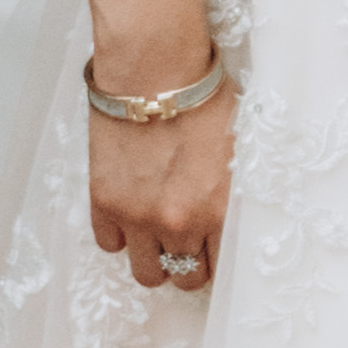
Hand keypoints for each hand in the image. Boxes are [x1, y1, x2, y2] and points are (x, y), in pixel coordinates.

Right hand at [87, 82, 232, 294]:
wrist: (156, 70)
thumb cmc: (205, 99)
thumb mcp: (242, 149)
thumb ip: (237, 194)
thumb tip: (238, 217)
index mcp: (220, 211)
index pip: (223, 267)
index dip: (220, 260)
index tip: (216, 251)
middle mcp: (179, 222)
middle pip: (186, 277)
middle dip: (190, 263)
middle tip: (189, 243)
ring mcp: (138, 216)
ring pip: (147, 274)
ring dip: (155, 259)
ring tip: (159, 236)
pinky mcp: (105, 202)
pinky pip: (110, 245)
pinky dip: (121, 237)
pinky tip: (131, 216)